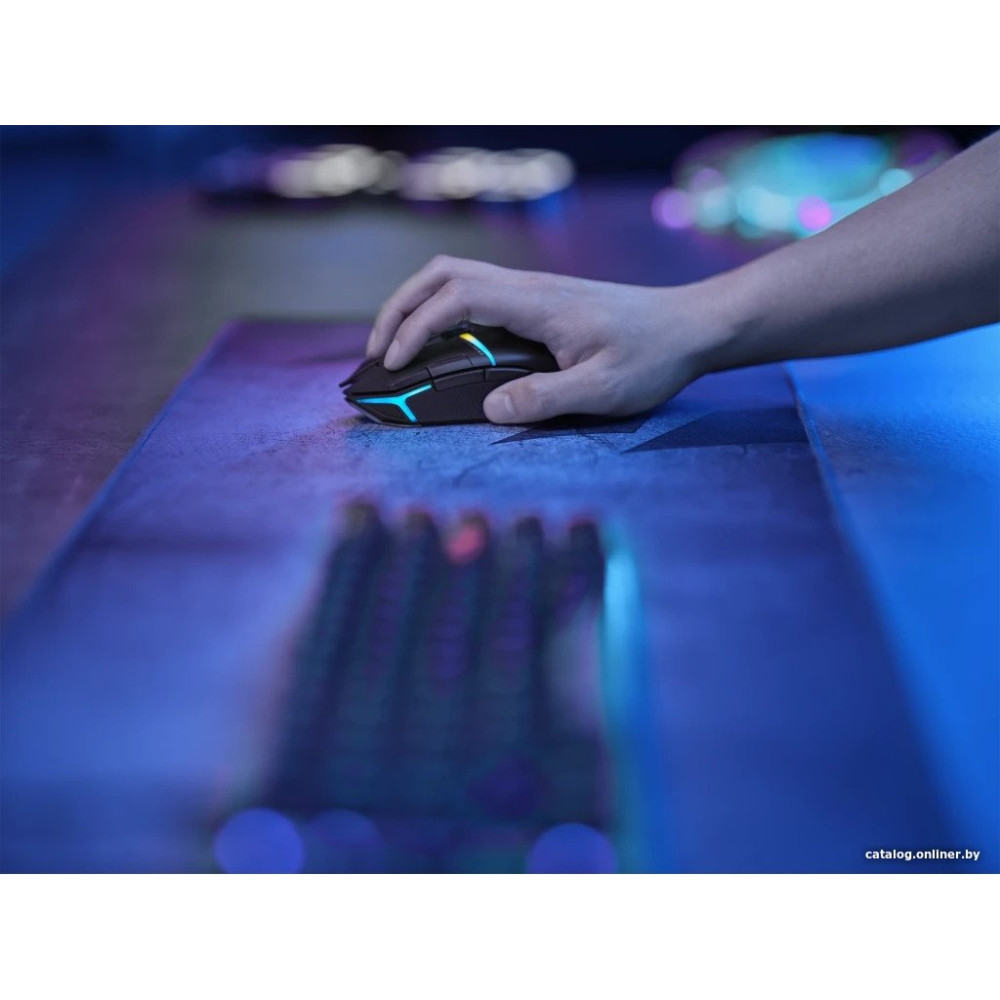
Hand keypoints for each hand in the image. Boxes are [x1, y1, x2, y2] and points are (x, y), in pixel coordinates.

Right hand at [366, 256, 724, 423]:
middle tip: (378, 353)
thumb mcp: (604, 390)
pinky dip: (444, 310)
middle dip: (399, 307)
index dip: (414, 327)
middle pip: (442, 273)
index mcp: (536, 303)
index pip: (456, 297)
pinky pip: (476, 292)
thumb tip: (489, 411)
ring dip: (418, 305)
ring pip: (456, 277)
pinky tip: (444, 344)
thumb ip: (545, 399)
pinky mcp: (540, 300)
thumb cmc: (653, 356)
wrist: (690, 326)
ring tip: (398, 347)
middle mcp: (528, 286)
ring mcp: (533, 289)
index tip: (395, 365)